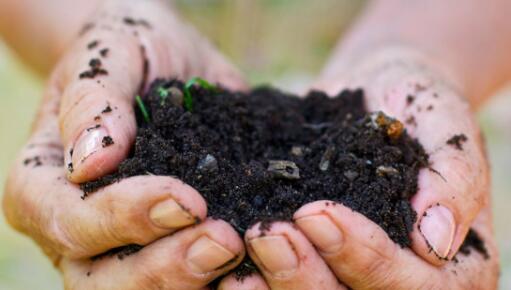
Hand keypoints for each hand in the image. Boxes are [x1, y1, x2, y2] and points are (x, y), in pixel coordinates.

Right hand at [3, 0, 247, 288]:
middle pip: (104, 281)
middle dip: (165, 269)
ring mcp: (125, 245)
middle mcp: (78, 230)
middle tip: (224, 243)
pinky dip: (224, 279)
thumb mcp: (109, 56)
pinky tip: (259, 269)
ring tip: (247, 259)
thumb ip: (93, 100)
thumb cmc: (129, 51)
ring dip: (197, 283)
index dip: (125, 219)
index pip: (70, 221)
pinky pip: (193, 277)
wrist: (166, 60)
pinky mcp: (173, 244)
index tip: (187, 199)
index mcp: (43, 185)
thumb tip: (90, 160)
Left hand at [216, 49, 498, 288]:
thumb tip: (435, 241)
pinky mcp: (309, 251)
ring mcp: (348, 268)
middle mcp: (396, 279)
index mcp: (448, 267)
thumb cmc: (419, 102)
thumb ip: (453, 180)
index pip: (408, 283)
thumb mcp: (447, 126)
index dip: (363, 257)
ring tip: (237, 245)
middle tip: (264, 235)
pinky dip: (251, 268)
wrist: (376, 87)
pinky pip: (278, 272)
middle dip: (303, 275)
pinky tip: (222, 245)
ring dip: (271, 280)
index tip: (317, 214)